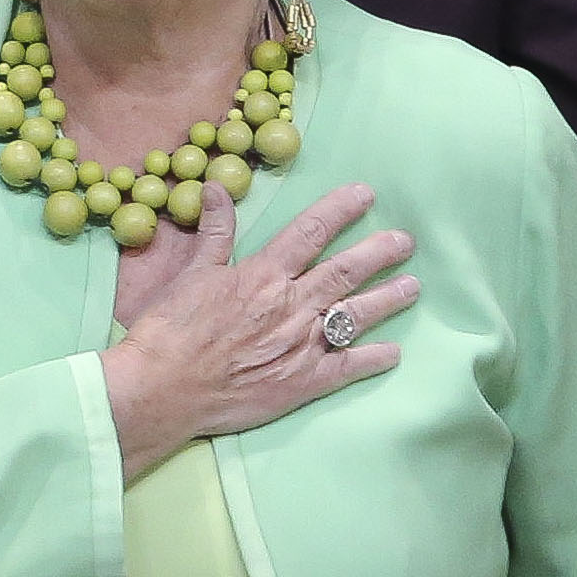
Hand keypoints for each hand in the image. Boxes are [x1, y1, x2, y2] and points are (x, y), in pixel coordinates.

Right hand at [100, 179, 417, 478]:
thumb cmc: (171, 330)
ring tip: (412, 286)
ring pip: (355, 315)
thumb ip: (214, 232)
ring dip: (387, 299)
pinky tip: (393, 352)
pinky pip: (347, 368)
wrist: (163, 387)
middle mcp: (290, 305)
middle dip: (379, 252)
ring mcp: (301, 345)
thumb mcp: (191, 273)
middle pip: (346, 271)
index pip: (311, 232)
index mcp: (263, 274)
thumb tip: (216, 188)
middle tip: (405, 241)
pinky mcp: (302, 383)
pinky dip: (374, 359)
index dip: (341, 210)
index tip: (366, 194)